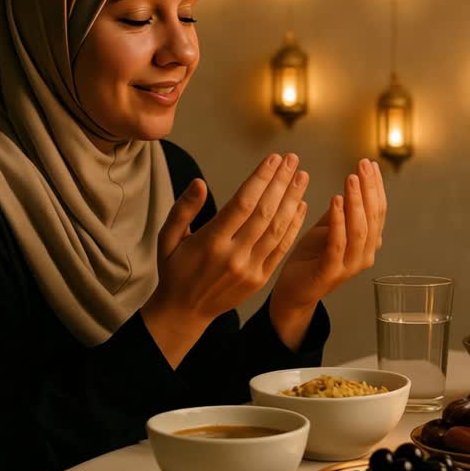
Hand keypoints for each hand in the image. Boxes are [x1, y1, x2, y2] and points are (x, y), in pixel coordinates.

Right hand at [143, 153, 309, 365]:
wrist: (185, 312)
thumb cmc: (175, 269)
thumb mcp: (168, 238)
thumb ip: (183, 209)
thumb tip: (199, 182)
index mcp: (210, 242)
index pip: (242, 203)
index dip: (260, 179)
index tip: (273, 158)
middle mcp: (233, 256)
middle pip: (264, 212)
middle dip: (281, 183)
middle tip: (292, 159)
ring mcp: (250, 269)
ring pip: (277, 229)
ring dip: (293, 200)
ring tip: (302, 176)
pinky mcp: (261, 278)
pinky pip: (282, 248)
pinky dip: (294, 225)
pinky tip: (301, 205)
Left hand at [269, 158, 386, 335]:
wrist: (292, 291)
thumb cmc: (310, 257)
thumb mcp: (328, 228)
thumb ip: (343, 210)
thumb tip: (356, 182)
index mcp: (367, 243)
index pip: (378, 210)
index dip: (376, 186)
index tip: (369, 163)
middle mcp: (365, 255)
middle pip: (373, 217)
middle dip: (369, 188)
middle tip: (362, 164)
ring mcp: (350, 266)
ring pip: (360, 230)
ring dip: (356, 202)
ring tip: (350, 178)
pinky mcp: (331, 272)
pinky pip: (338, 244)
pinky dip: (338, 221)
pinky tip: (335, 201)